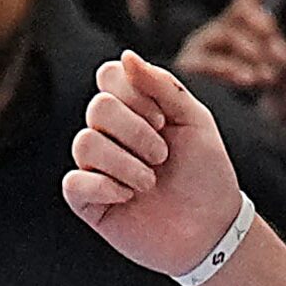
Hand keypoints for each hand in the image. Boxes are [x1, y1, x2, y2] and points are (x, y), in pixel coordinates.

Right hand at [64, 51, 247, 276]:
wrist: (212, 229)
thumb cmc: (206, 173)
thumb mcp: (195, 120)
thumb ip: (162, 86)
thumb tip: (125, 56)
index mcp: (133, 110)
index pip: (108, 77)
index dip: (133, 94)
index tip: (161, 119)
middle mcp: (109, 134)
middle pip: (97, 108)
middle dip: (135, 132)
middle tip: (162, 156)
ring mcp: (96, 168)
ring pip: (84, 144)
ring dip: (126, 163)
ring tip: (150, 183)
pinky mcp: (89, 202)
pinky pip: (73, 183)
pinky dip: (103, 187)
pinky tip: (127, 197)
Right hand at [174, 0, 285, 96]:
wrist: (199, 113)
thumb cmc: (239, 89)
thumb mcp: (268, 69)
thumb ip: (282, 57)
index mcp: (240, 22)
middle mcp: (221, 26)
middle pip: (250, 15)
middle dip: (270, 38)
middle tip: (279, 61)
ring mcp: (203, 42)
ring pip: (236, 38)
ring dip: (257, 60)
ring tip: (264, 79)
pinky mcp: (189, 61)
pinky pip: (215, 60)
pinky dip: (233, 70)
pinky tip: (246, 79)